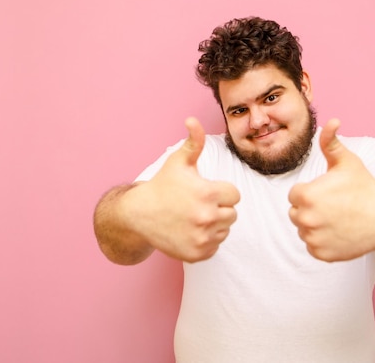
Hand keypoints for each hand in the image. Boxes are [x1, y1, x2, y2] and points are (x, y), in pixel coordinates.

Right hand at [123, 117, 239, 261]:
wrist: (139, 214)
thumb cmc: (162, 185)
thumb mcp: (178, 162)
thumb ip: (194, 141)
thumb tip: (193, 120)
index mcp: (208, 194)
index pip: (235, 195)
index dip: (221, 191)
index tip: (205, 190)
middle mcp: (207, 217)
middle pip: (232, 214)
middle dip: (219, 208)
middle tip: (197, 204)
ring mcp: (202, 238)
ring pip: (225, 230)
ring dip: (214, 225)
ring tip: (193, 217)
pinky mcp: (197, 254)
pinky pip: (215, 246)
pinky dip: (206, 240)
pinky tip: (190, 230)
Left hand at [288, 118, 374, 261]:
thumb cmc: (366, 187)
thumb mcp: (347, 162)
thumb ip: (331, 142)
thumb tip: (331, 121)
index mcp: (306, 195)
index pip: (295, 195)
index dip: (311, 192)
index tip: (330, 193)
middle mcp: (305, 219)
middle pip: (296, 213)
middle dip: (311, 209)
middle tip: (335, 207)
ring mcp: (313, 239)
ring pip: (304, 230)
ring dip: (316, 226)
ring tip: (338, 219)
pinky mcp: (321, 254)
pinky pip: (313, 246)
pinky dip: (323, 242)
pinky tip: (340, 233)